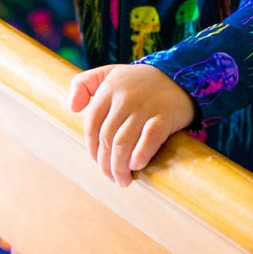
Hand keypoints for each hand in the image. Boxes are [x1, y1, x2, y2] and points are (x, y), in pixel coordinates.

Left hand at [69, 64, 194, 186]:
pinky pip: (148, 140)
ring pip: (123, 143)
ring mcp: (145, 106)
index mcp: (108, 89)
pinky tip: (136, 166)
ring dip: (119, 167)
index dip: (92, 149)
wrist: (180, 76)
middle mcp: (124, 97)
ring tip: (123, 180)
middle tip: (112, 177)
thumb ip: (83, 84)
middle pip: (106, 139)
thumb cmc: (139, 81)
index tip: (99, 162)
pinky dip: (139, 156)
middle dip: (106, 164)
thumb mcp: (109, 73)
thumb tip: (72, 108)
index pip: (91, 126)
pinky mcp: (165, 116)